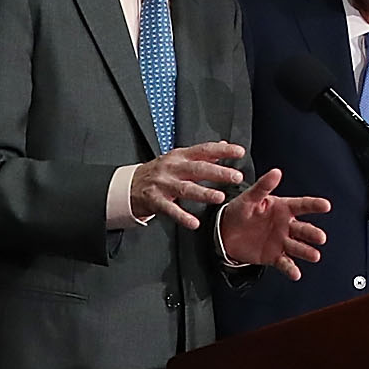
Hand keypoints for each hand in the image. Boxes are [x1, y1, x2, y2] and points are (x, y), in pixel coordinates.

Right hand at [129, 142, 247, 228]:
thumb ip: (201, 154)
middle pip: (198, 168)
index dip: (222, 150)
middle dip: (218, 172)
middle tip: (236, 177)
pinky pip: (170, 210)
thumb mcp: (178, 158)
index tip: (239, 152)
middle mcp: (172, 168)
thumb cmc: (157, 172)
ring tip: (219, 197)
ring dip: (204, 193)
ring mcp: (163, 184)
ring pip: (186, 188)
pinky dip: (182, 217)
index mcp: (180, 156)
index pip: (204, 150)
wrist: (129, 185)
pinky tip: (194, 223)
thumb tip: (223, 144)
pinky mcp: (155, 201)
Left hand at [219, 168, 329, 276]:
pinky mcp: (274, 256)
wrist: (226, 233)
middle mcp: (286, 225)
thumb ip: (263, 186)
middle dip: (312, 234)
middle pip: (303, 229)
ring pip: (297, 247)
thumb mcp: (249, 197)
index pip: (302, 205)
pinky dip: (290, 269)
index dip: (314, 205)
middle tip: (320, 238)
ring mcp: (282, 242)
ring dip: (306, 251)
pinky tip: (296, 274)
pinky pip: (284, 263)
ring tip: (315, 256)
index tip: (326, 205)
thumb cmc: (240, 211)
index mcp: (283, 208)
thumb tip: (276, 172)